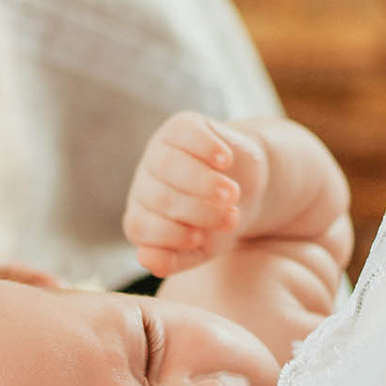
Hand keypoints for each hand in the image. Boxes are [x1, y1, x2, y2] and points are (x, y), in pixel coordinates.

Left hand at [123, 112, 266, 278]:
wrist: (246, 184)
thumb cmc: (217, 222)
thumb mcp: (201, 248)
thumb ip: (174, 260)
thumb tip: (145, 259)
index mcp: (142, 217)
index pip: (139, 227)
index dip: (169, 235)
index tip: (201, 239)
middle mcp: (145, 183)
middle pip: (159, 196)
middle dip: (197, 210)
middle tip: (231, 217)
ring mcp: (159, 151)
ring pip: (168, 164)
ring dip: (202, 182)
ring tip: (231, 194)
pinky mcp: (181, 126)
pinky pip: (185, 133)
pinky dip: (206, 147)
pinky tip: (225, 160)